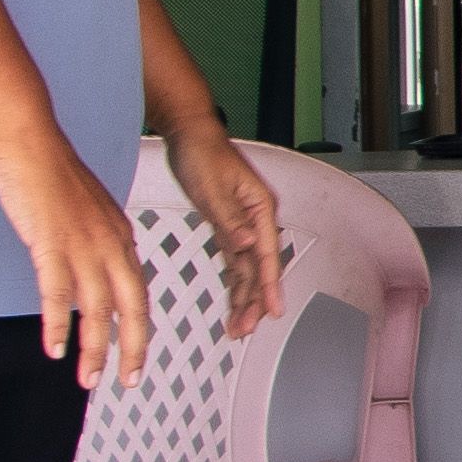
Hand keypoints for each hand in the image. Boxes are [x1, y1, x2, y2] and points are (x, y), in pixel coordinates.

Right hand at [0, 136, 154, 381]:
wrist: (32, 144)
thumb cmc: (52, 175)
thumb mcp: (88, 212)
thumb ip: (95, 243)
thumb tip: (92, 272)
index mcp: (121, 236)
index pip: (137, 292)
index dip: (138, 328)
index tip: (135, 355)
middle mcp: (110, 245)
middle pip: (130, 308)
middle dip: (130, 349)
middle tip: (127, 380)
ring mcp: (83, 246)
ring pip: (95, 309)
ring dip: (92, 349)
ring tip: (87, 379)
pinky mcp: (51, 245)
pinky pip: (57, 294)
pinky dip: (57, 325)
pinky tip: (54, 348)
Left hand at [165, 117, 282, 329]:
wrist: (189, 132)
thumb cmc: (202, 152)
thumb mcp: (212, 187)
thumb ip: (230, 218)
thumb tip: (246, 244)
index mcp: (260, 208)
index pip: (267, 255)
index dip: (269, 286)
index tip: (272, 311)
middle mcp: (256, 219)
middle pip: (260, 268)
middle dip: (254, 301)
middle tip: (244, 329)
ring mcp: (243, 223)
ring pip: (248, 268)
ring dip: (244, 296)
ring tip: (238, 325)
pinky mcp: (228, 225)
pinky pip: (236, 261)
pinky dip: (235, 281)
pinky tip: (233, 299)